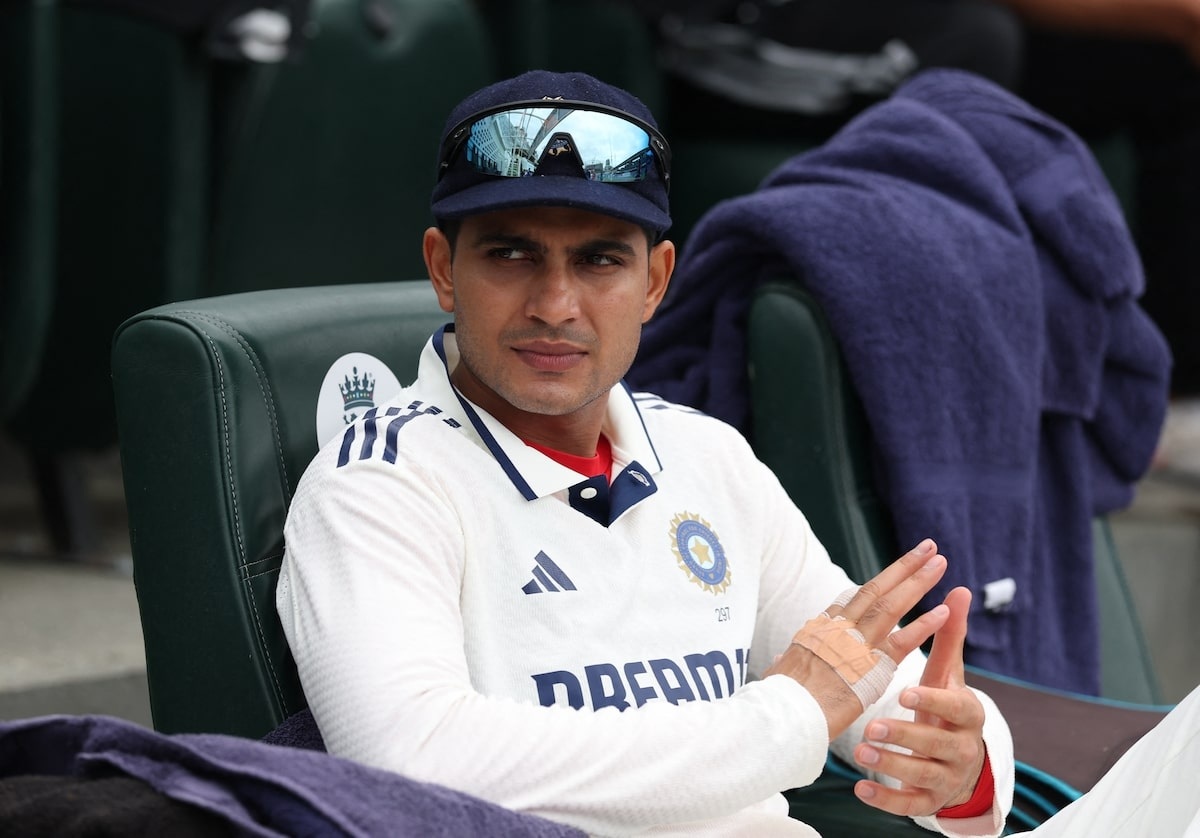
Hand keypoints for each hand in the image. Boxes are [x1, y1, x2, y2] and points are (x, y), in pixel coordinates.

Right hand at [764, 539, 950, 739]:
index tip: (897, 570)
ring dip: (918, 582)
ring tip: (940, 563)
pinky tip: (944, 612)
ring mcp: (856, 644)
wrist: (784, 715)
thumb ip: (786, 662)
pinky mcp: (871, 667)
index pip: (852, 598)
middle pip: (877, 590)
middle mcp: (839, 628)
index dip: (879, 582)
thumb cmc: (779, 699)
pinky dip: (924, 625)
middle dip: (904, 567)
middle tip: (928, 547)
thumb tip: (780, 658)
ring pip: (892, 605)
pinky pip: (903, 642)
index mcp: (820, 628)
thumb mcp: (780, 672)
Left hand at [851, 586, 987, 816]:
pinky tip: (860, 790)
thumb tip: (960, 589)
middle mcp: (962, 748)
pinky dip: (885, 800)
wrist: (957, 759)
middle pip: (936, 745)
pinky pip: (908, 805)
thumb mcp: (948, 674)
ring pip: (920, 775)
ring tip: (861, 752)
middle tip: (873, 727)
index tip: (905, 691)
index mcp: (967, 714)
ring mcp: (945, 777)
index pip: (954, 708)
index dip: (931, 700)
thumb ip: (950, 635)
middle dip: (905, 735)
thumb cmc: (945, 705)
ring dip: (890, 765)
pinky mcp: (928, 800)